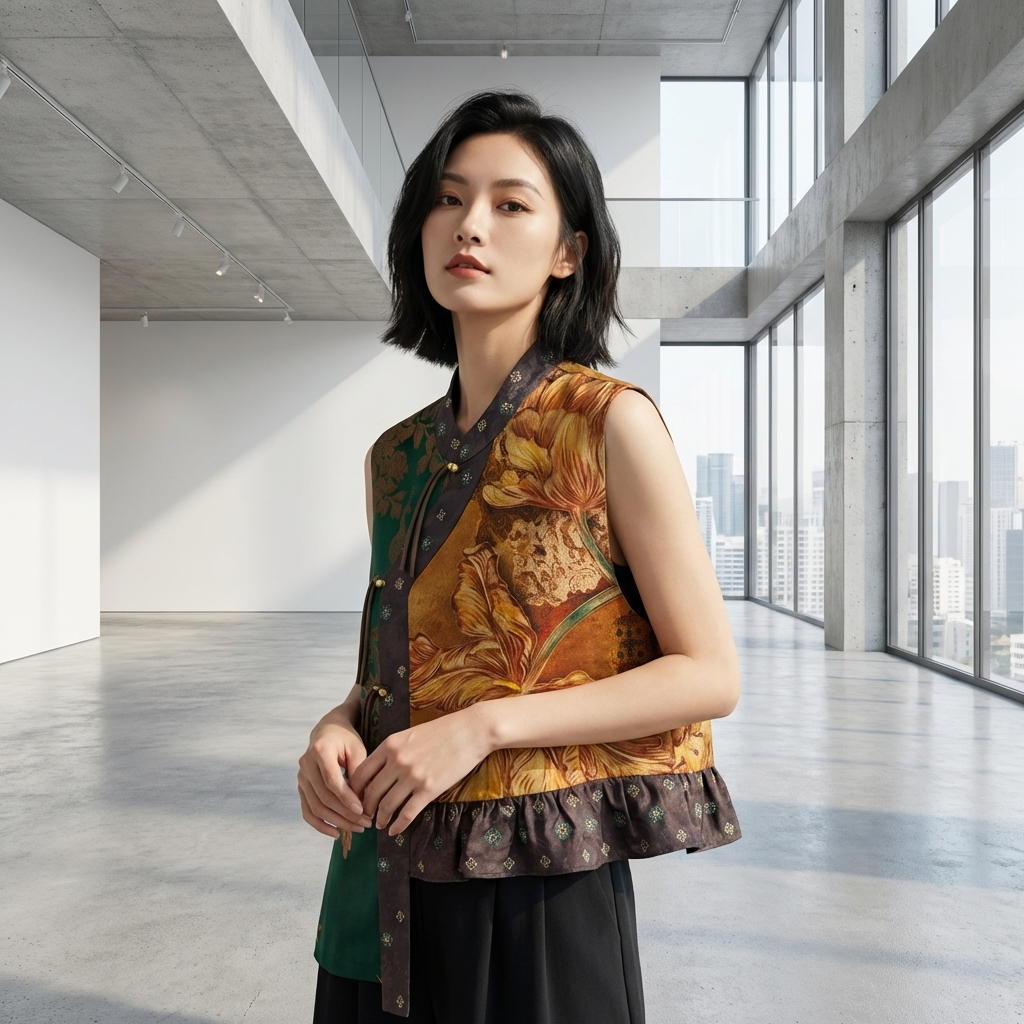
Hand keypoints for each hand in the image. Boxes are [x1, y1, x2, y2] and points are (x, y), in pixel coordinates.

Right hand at [297, 706, 373, 838]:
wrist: (327, 731)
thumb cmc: (346, 740)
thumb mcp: (357, 748)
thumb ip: (359, 772)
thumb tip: (364, 801)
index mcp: (321, 751)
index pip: (332, 781)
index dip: (346, 798)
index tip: (362, 811)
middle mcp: (306, 765)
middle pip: (324, 797)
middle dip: (345, 814)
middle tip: (366, 823)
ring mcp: (301, 778)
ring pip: (316, 807)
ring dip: (337, 822)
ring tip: (357, 828)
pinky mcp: (301, 788)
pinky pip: (307, 812)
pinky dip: (320, 825)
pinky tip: (336, 833)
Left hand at [349, 705, 493, 836]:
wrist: (470, 730)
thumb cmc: (442, 730)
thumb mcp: (410, 734)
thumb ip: (393, 750)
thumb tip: (379, 771)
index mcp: (389, 745)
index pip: (361, 772)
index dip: (355, 790)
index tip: (356, 798)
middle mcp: (397, 761)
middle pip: (371, 792)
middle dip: (366, 808)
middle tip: (367, 815)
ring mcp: (412, 776)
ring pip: (387, 805)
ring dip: (381, 818)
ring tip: (381, 824)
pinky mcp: (429, 789)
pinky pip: (407, 813)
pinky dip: (398, 825)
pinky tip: (395, 831)